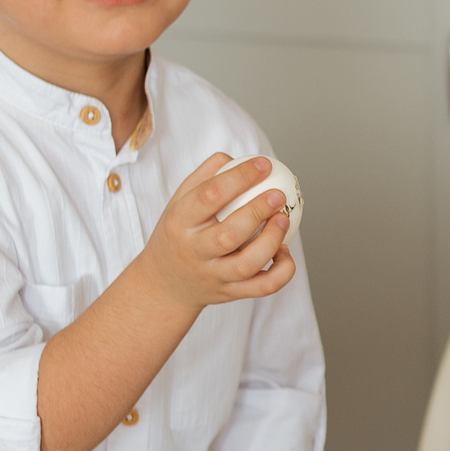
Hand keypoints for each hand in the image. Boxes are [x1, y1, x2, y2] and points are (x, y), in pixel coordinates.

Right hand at [136, 154, 295, 310]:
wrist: (164, 285)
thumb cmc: (178, 235)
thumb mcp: (178, 203)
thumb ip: (204, 177)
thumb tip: (235, 156)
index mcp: (180, 222)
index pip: (208, 196)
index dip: (239, 177)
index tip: (264, 164)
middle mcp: (195, 251)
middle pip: (228, 235)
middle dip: (258, 212)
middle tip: (279, 195)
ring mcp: (214, 276)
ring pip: (246, 264)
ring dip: (271, 241)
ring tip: (284, 220)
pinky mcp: (231, 293)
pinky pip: (263, 287)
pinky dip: (281, 272)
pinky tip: (285, 252)